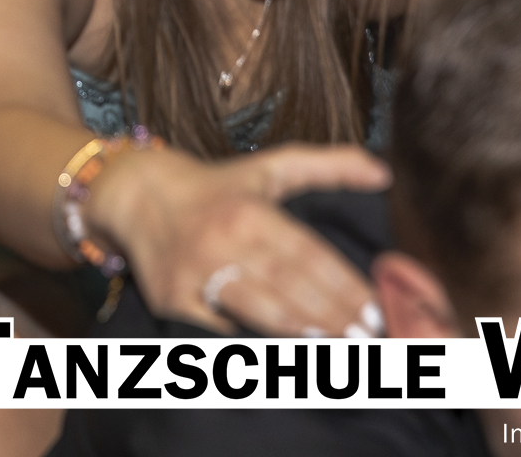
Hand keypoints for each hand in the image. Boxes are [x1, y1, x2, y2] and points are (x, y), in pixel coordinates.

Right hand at [95, 143, 391, 335]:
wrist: (138, 196)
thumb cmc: (217, 188)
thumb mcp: (269, 167)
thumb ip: (327, 166)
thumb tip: (382, 173)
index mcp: (250, 211)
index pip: (308, 254)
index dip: (345, 285)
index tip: (376, 310)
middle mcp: (221, 240)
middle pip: (288, 286)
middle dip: (332, 316)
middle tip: (367, 340)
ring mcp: (194, 273)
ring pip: (256, 310)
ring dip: (300, 333)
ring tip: (335, 350)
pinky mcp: (170, 299)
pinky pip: (217, 328)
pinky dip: (248, 342)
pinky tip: (279, 355)